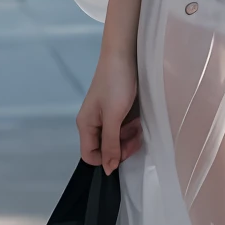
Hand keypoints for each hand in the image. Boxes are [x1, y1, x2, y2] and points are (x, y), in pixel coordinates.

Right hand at [77, 50, 141, 173]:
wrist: (125, 54)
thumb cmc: (116, 83)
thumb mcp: (113, 116)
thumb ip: (110, 144)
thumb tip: (108, 170)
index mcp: (86, 125)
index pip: (91, 156)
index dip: (107, 158)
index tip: (124, 149)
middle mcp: (93, 123)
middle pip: (105, 149)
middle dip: (122, 146)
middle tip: (136, 134)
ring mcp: (105, 117)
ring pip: (116, 140)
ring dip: (129, 136)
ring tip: (138, 123)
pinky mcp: (117, 110)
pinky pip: (123, 128)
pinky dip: (132, 127)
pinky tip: (139, 118)